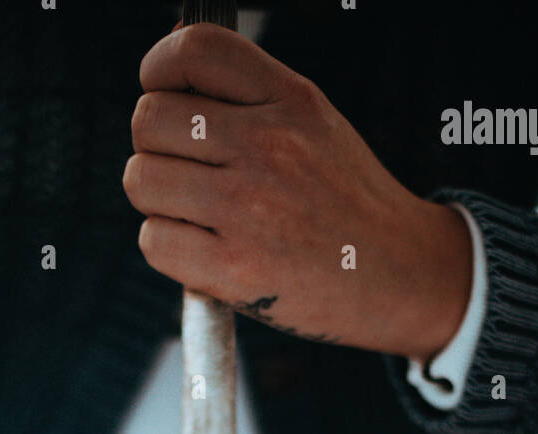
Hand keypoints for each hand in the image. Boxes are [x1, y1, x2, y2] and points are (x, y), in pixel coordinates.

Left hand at [125, 24, 471, 361]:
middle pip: (150, 120)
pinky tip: (200, 248)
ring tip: (195, 212)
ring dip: (156, 199)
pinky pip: (153, 239)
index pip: (192, 51)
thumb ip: (246, 96)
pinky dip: (166, 246)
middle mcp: (267, 146)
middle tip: (185, 170)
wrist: (396, 276)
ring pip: (141, 179)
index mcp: (290, 100)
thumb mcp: (313, 124)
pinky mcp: (232, 267)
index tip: (163, 94)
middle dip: (155, 146)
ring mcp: (247, 207)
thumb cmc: (343, 202)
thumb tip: (163, 74)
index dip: (158, 70)